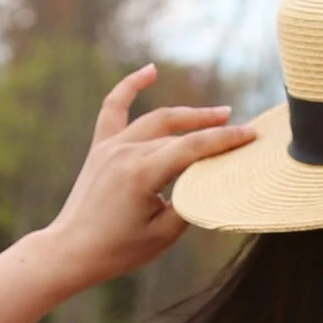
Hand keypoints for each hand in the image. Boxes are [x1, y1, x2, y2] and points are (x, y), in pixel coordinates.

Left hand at [42, 68, 255, 294]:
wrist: (71, 251)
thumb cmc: (118, 250)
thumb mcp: (163, 235)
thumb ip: (190, 204)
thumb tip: (210, 181)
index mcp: (141, 174)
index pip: (192, 147)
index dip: (225, 140)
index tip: (251, 134)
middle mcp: (125, 153)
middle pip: (178, 134)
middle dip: (213, 130)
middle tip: (242, 129)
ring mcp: (110, 146)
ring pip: (157, 121)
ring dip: (189, 115)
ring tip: (219, 113)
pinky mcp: (100, 147)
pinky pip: (114, 108)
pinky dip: (130, 87)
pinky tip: (150, 71)